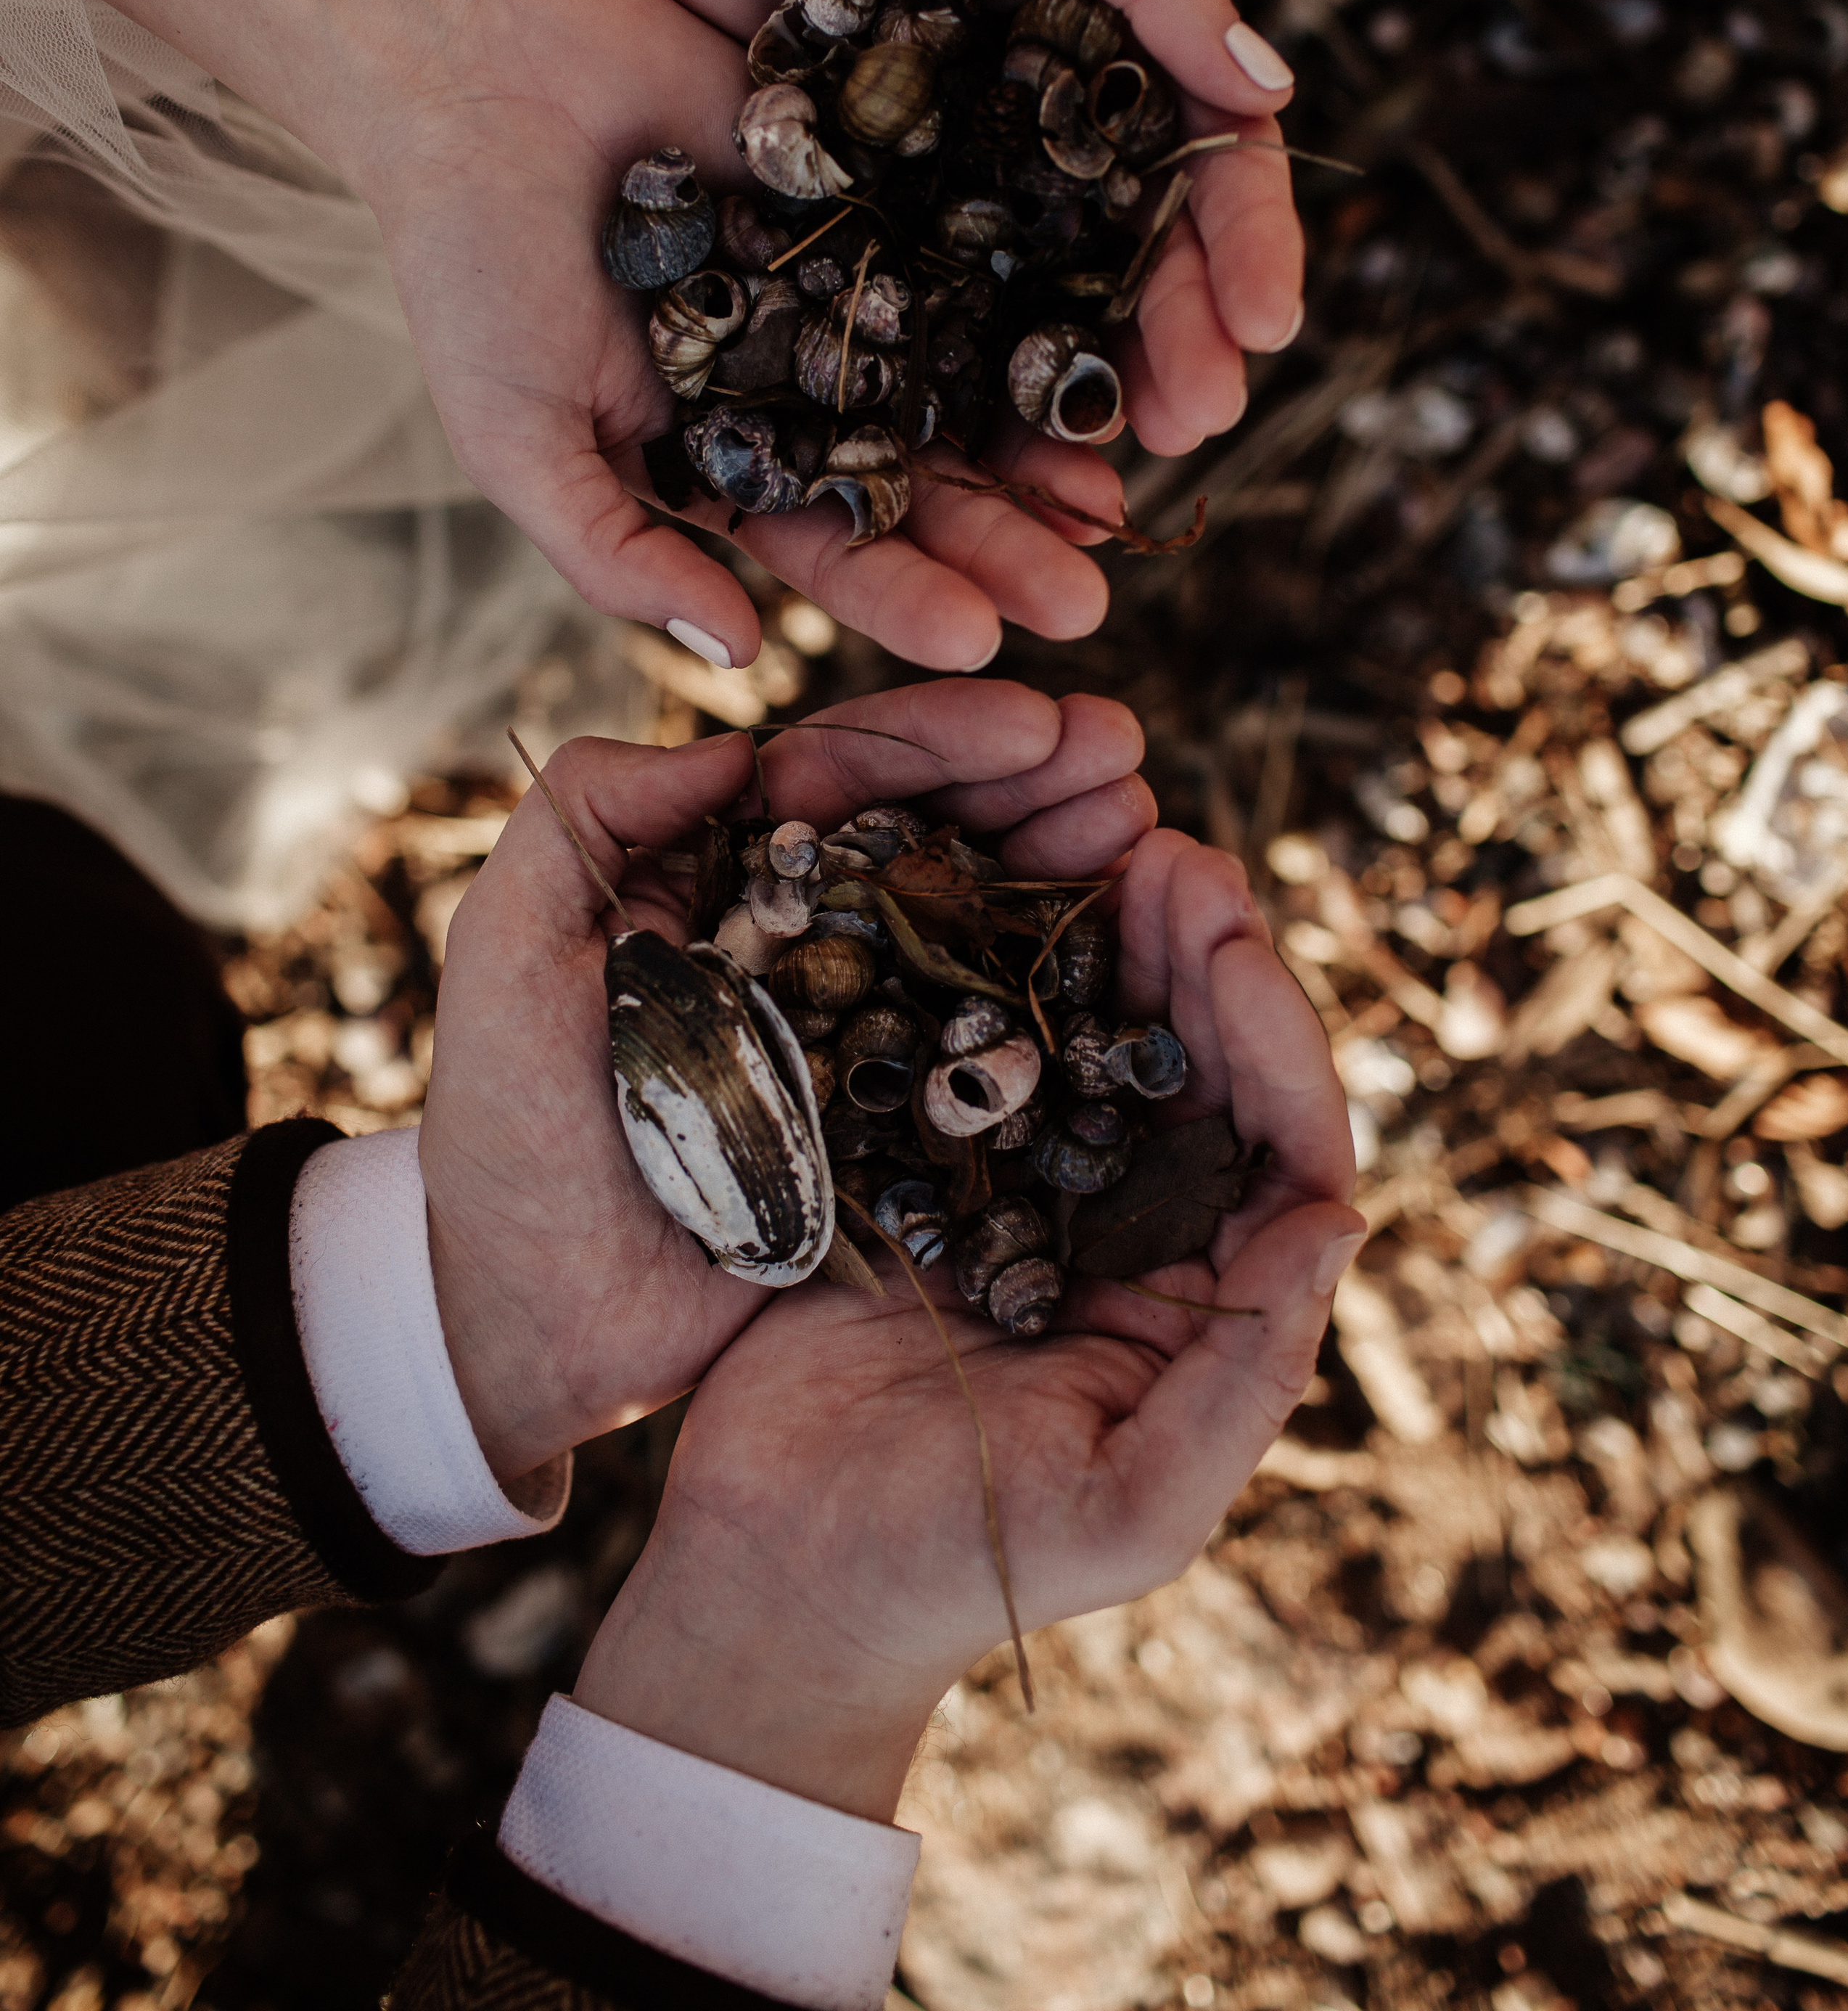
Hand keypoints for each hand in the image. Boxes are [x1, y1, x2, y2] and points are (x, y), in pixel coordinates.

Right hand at [378, 0, 1179, 668]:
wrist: (466, 68)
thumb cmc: (467, 265)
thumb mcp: (518, 436)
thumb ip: (617, 550)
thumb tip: (736, 659)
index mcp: (722, 458)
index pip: (828, 549)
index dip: (904, 596)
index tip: (983, 641)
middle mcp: (796, 386)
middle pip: (919, 481)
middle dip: (1001, 543)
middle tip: (1092, 597)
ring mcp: (843, 286)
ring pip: (960, 377)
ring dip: (1033, 439)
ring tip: (1113, 491)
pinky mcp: (875, 183)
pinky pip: (966, 248)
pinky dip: (1027, 296)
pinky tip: (1095, 338)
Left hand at [417, 681, 1154, 1485]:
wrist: (527, 1321)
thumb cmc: (503, 1133)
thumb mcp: (507, 953)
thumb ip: (585, 817)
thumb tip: (731, 743)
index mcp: (722, 877)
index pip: (848, 777)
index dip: (944, 740)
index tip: (1035, 723)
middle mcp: (809, 938)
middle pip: (939, 833)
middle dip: (1035, 787)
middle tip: (1123, 759)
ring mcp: (864, 1031)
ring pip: (984, 924)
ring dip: (1068, 870)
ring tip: (1147, 831)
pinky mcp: (901, 1127)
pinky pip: (996, 1049)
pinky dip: (1067, 997)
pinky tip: (1136, 958)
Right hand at [571, 831, 1361, 1817]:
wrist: (770, 1582)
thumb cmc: (960, 1569)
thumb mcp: (1136, 1504)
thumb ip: (1248, 1376)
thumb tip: (1341, 1216)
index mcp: (1203, 1304)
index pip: (1283, 1147)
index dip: (1273, 1038)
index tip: (1231, 943)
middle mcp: (1132, 1232)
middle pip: (1203, 1068)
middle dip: (1201, 956)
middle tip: (1174, 854)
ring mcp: (1027, 1190)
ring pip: (1102, 1037)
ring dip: (1116, 942)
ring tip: (1115, 844)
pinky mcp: (924, 1164)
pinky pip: (985, 1047)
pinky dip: (1002, 969)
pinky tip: (995, 898)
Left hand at [580, 0, 1304, 461]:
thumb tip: (1272, 92)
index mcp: (1107, 50)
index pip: (1208, 167)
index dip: (1246, 248)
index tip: (1264, 325)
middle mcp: (1042, 132)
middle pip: (1137, 265)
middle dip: (1177, 346)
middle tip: (1190, 422)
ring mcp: (953, 185)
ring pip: (1041, 313)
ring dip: (1082, 395)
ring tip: (1111, 466)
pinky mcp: (861, 222)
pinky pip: (925, 323)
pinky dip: (962, 394)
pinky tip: (987, 458)